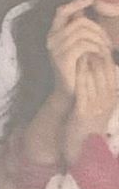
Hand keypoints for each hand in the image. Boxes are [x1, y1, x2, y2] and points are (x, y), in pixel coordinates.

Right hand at [48, 0, 112, 98]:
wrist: (72, 92)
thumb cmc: (80, 68)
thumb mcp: (80, 47)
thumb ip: (80, 30)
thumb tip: (84, 11)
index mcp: (54, 34)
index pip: (63, 11)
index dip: (77, 3)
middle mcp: (51, 39)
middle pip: (79, 21)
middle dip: (98, 29)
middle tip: (108, 42)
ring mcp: (55, 49)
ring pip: (83, 32)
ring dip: (99, 40)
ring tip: (105, 51)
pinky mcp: (62, 58)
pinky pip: (84, 44)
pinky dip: (96, 48)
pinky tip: (100, 55)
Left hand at [65, 47, 118, 165]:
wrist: (81, 148)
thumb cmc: (87, 123)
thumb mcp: (99, 104)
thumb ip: (101, 87)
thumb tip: (101, 67)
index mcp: (112, 95)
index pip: (112, 69)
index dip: (105, 54)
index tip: (96, 43)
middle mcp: (108, 99)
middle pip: (106, 70)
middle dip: (98, 53)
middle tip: (88, 40)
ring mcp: (98, 104)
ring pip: (96, 76)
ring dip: (89, 60)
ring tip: (81, 48)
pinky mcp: (85, 110)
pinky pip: (84, 88)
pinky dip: (81, 74)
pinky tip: (75, 64)